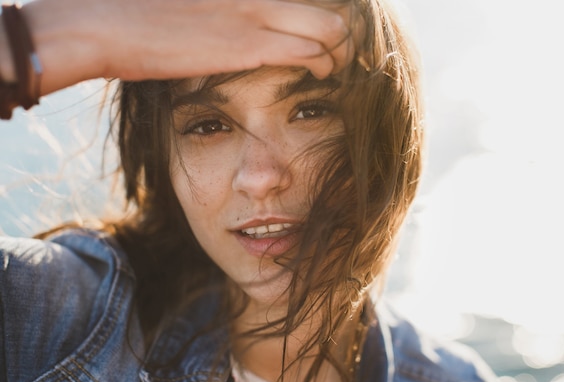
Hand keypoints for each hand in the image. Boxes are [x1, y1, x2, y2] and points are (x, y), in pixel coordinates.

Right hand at [20, 0, 360, 94]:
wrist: (102, 24)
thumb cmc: (135, 10)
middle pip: (332, 8)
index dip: (326, 13)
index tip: (324, 29)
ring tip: (334, 66)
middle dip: (345, 33)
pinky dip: (324, 66)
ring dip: (340, 52)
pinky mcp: (248, 47)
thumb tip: (235, 16)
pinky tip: (319, 76)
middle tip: (340, 50)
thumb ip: (224, 5)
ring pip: (331, 30)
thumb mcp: (188, 0)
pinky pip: (309, 54)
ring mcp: (255, 14)